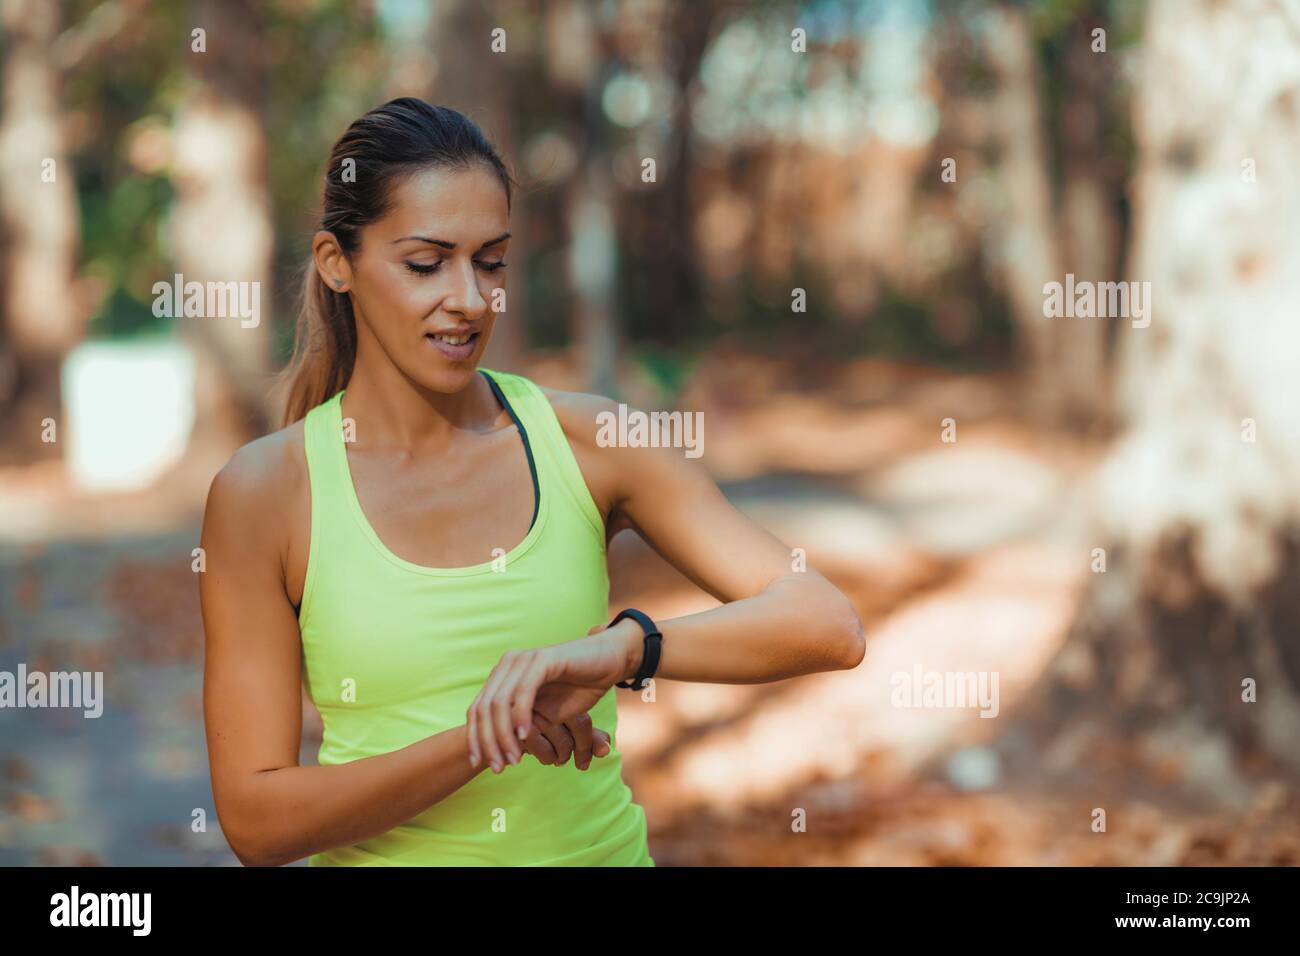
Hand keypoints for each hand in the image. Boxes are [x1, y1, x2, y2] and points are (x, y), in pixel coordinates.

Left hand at [467, 622, 634, 772]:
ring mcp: (523, 660)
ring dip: (504, 735)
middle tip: (499, 767)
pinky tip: (527, 736)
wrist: (608, 661)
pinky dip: (521, 716)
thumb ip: (521, 728)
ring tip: (514, 759)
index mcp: (503, 675)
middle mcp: (508, 664)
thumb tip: (498, 752)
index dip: (475, 738)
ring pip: (500, 703)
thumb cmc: (578, 688)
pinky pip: (523, 692)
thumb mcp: (545, 715)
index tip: (478, 764)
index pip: (477, 709)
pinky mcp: (542, 659)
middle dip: (488, 742)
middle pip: (484, 708)